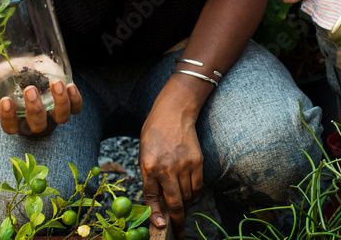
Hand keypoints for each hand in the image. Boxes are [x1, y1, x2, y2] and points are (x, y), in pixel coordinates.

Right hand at [0, 72, 81, 135]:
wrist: (34, 66)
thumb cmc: (13, 76)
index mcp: (17, 118)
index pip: (11, 128)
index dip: (8, 118)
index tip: (5, 101)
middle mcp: (36, 120)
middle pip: (37, 126)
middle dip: (35, 110)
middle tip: (30, 89)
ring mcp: (54, 114)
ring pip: (61, 118)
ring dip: (60, 103)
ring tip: (55, 84)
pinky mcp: (69, 104)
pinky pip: (76, 108)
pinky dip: (75, 100)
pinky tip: (70, 85)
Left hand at [140, 96, 202, 236]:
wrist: (173, 112)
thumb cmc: (154, 133)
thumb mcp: (144, 154)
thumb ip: (150, 177)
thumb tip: (156, 201)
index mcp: (149, 166)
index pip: (152, 198)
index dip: (156, 215)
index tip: (161, 227)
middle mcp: (167, 168)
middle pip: (175, 203)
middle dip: (176, 221)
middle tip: (177, 232)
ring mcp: (184, 165)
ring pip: (187, 196)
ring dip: (185, 206)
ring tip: (182, 209)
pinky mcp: (197, 161)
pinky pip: (197, 186)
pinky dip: (194, 194)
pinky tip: (190, 195)